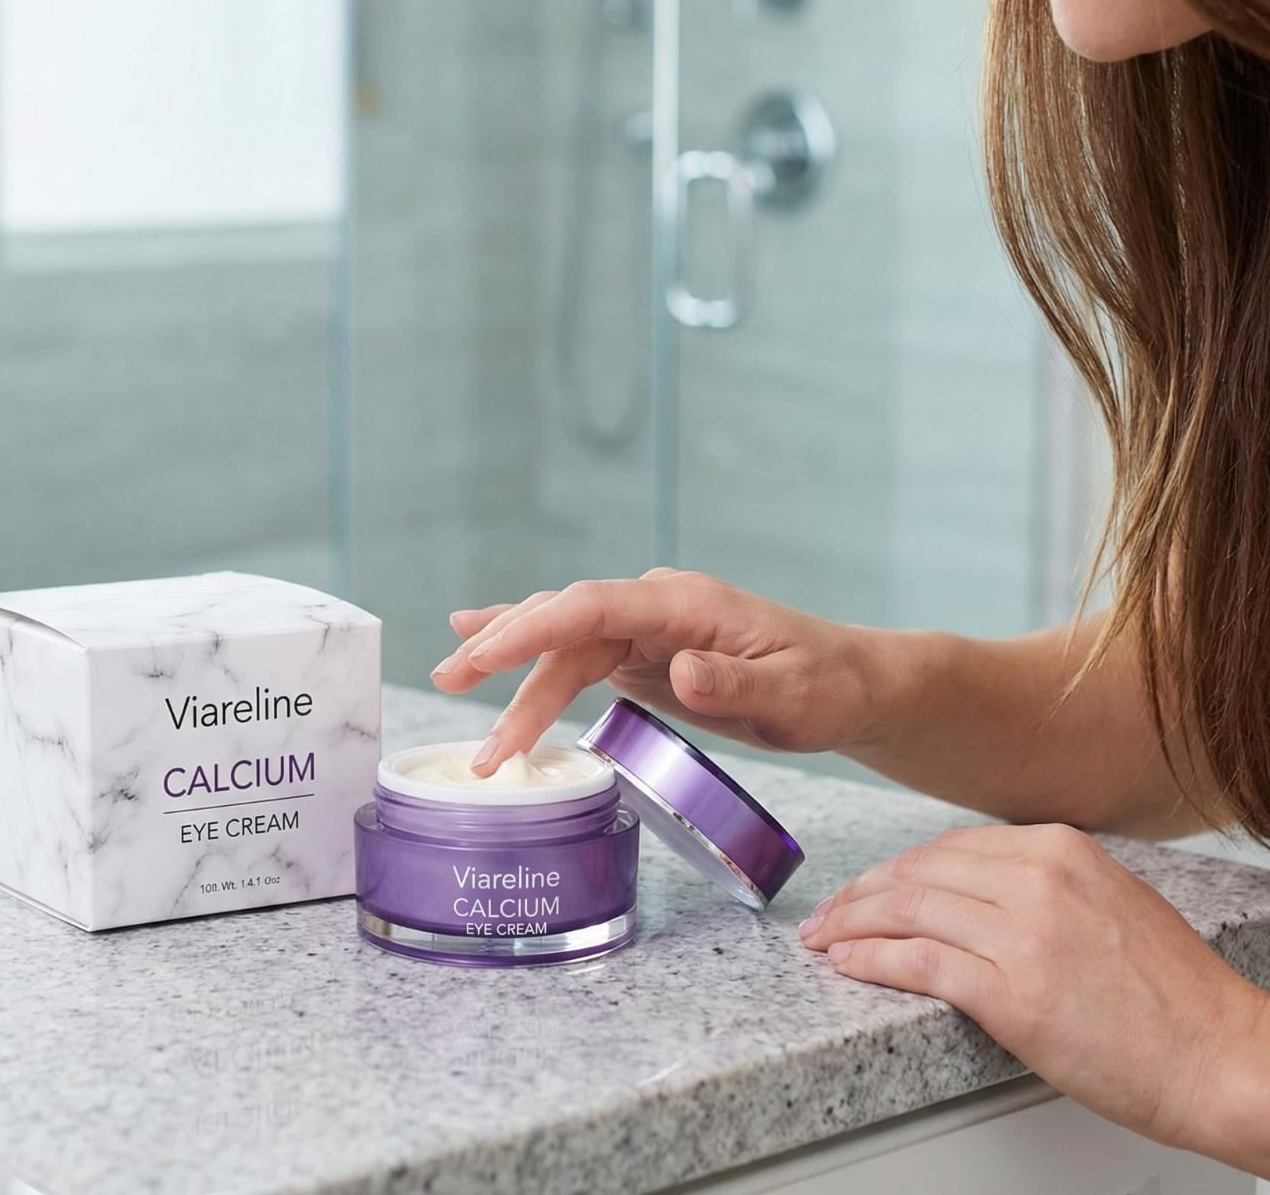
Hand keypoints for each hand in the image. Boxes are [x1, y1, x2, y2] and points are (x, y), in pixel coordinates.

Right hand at [432, 569, 891, 773]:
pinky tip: (485, 646)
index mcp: (686, 603)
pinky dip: (530, 657)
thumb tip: (678, 670)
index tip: (486, 652)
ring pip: (563, 640)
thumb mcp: (794, 694)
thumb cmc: (828, 686)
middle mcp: (657, 606)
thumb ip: (734, 683)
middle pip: (565, 623)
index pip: (595, 606)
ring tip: (448, 678)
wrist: (850, 684)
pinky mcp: (643, 653)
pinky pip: (576, 653)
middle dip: (504, 650)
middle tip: (449, 680)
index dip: (536, 627)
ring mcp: (646, 627)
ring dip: (508, 665)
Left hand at [800, 822, 1269, 1166]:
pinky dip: (871, 960)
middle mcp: (1037, 878)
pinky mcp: (1013, 992)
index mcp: (1058, 848)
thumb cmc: (1173, 998)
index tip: (863, 888)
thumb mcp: (1108, 901)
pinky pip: (918, 962)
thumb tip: (971, 888)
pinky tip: (847, 964)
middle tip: (827, 915)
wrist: (1224, 1060)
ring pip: (906, 910)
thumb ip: (1041, 882)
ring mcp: (1023, 933)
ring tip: (824, 940)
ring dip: (851, 925)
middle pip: (917, 873)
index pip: (946, 847)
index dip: (893, 870)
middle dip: (860, 894)